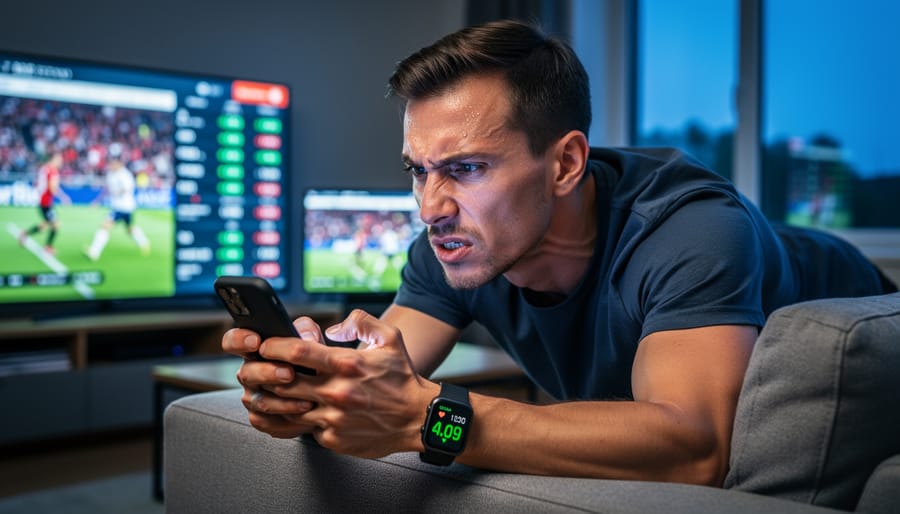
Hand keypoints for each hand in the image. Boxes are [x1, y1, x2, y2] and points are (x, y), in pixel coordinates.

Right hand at [221, 316, 324, 437]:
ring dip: (282, 399)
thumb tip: (306, 337)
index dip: (239, 340)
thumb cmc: (313, 359)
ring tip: (306, 397)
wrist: (325, 390)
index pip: (233, 341)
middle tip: (290, 373)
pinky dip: (287, 416)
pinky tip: (305, 411)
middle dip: (267, 373)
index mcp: (254, 349)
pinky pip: (266, 421)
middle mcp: (249, 373)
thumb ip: (306, 330)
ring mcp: (253, 397)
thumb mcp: (312, 339)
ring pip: (257, 400)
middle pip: (245, 373)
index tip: (256, 341)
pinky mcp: (261, 419)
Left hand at [261, 309, 436, 457]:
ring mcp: (334, 418)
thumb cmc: (402, 378)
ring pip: (289, 408)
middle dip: (269, 374)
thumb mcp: (389, 337)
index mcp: (348, 364)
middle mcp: (338, 392)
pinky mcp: (334, 439)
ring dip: (280, 399)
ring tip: (280, 391)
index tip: (266, 346)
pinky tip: (307, 410)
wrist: (417, 418)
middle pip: (284, 382)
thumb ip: (360, 321)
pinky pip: (307, 428)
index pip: (297, 353)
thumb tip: (333, 328)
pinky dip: (304, 418)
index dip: (274, 347)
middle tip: (264, 369)